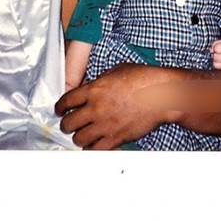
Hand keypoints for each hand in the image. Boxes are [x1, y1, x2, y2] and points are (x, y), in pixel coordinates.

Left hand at [53, 63, 178, 149]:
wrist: (161, 95)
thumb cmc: (143, 79)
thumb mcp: (116, 71)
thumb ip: (99, 81)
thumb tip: (91, 87)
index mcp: (93, 89)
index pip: (66, 101)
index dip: (60, 108)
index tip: (60, 111)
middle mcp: (95, 108)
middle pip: (68, 123)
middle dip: (66, 125)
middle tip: (68, 125)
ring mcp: (105, 125)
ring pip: (79, 139)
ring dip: (78, 138)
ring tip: (82, 136)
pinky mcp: (116, 137)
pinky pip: (96, 149)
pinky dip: (92, 148)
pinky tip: (94, 145)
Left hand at [210, 39, 220, 70]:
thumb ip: (217, 43)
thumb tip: (210, 49)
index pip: (216, 48)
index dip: (215, 47)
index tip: (218, 47)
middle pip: (214, 56)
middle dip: (215, 53)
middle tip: (219, 52)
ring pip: (214, 62)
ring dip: (215, 59)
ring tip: (220, 56)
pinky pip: (217, 67)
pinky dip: (217, 64)